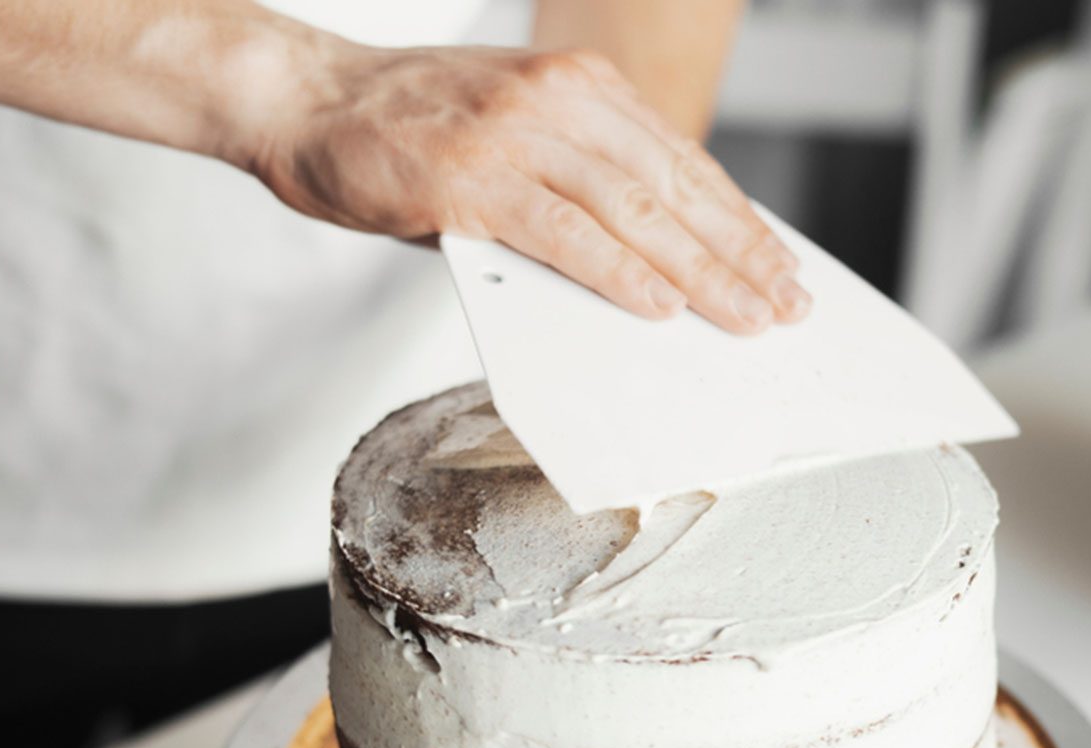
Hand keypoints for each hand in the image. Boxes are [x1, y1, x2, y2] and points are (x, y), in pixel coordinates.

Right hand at [256, 43, 809, 334]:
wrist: (305, 101)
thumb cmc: (406, 133)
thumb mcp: (511, 141)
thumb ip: (573, 189)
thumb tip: (638, 262)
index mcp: (580, 87)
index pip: (681, 163)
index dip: (738, 220)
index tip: (779, 265)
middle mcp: (561, 100)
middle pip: (674, 188)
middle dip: (739, 254)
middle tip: (785, 303)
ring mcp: (517, 135)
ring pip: (633, 211)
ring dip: (698, 271)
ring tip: (746, 317)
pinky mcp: (473, 177)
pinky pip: (565, 232)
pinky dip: (617, 271)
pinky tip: (659, 306)